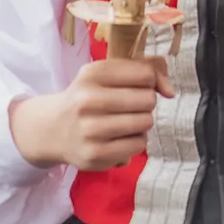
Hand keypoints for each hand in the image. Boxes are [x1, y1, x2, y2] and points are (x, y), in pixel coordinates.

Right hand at [12, 58, 176, 172]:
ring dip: (141, 122)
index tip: (141, 86)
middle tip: (128, 106)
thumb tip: (170, 91)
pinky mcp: (95, 154)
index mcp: (92, 74)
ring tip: (124, 122)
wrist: (53, 129)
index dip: (151, 80)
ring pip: (145, 122)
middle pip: (148, 99)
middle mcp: (88, 100)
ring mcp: (90, 130)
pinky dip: (135, 141)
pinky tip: (119, 138)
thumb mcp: (106, 74)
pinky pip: (138, 145)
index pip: (145, 73)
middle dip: (145, 102)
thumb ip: (145, 69)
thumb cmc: (88, 97)